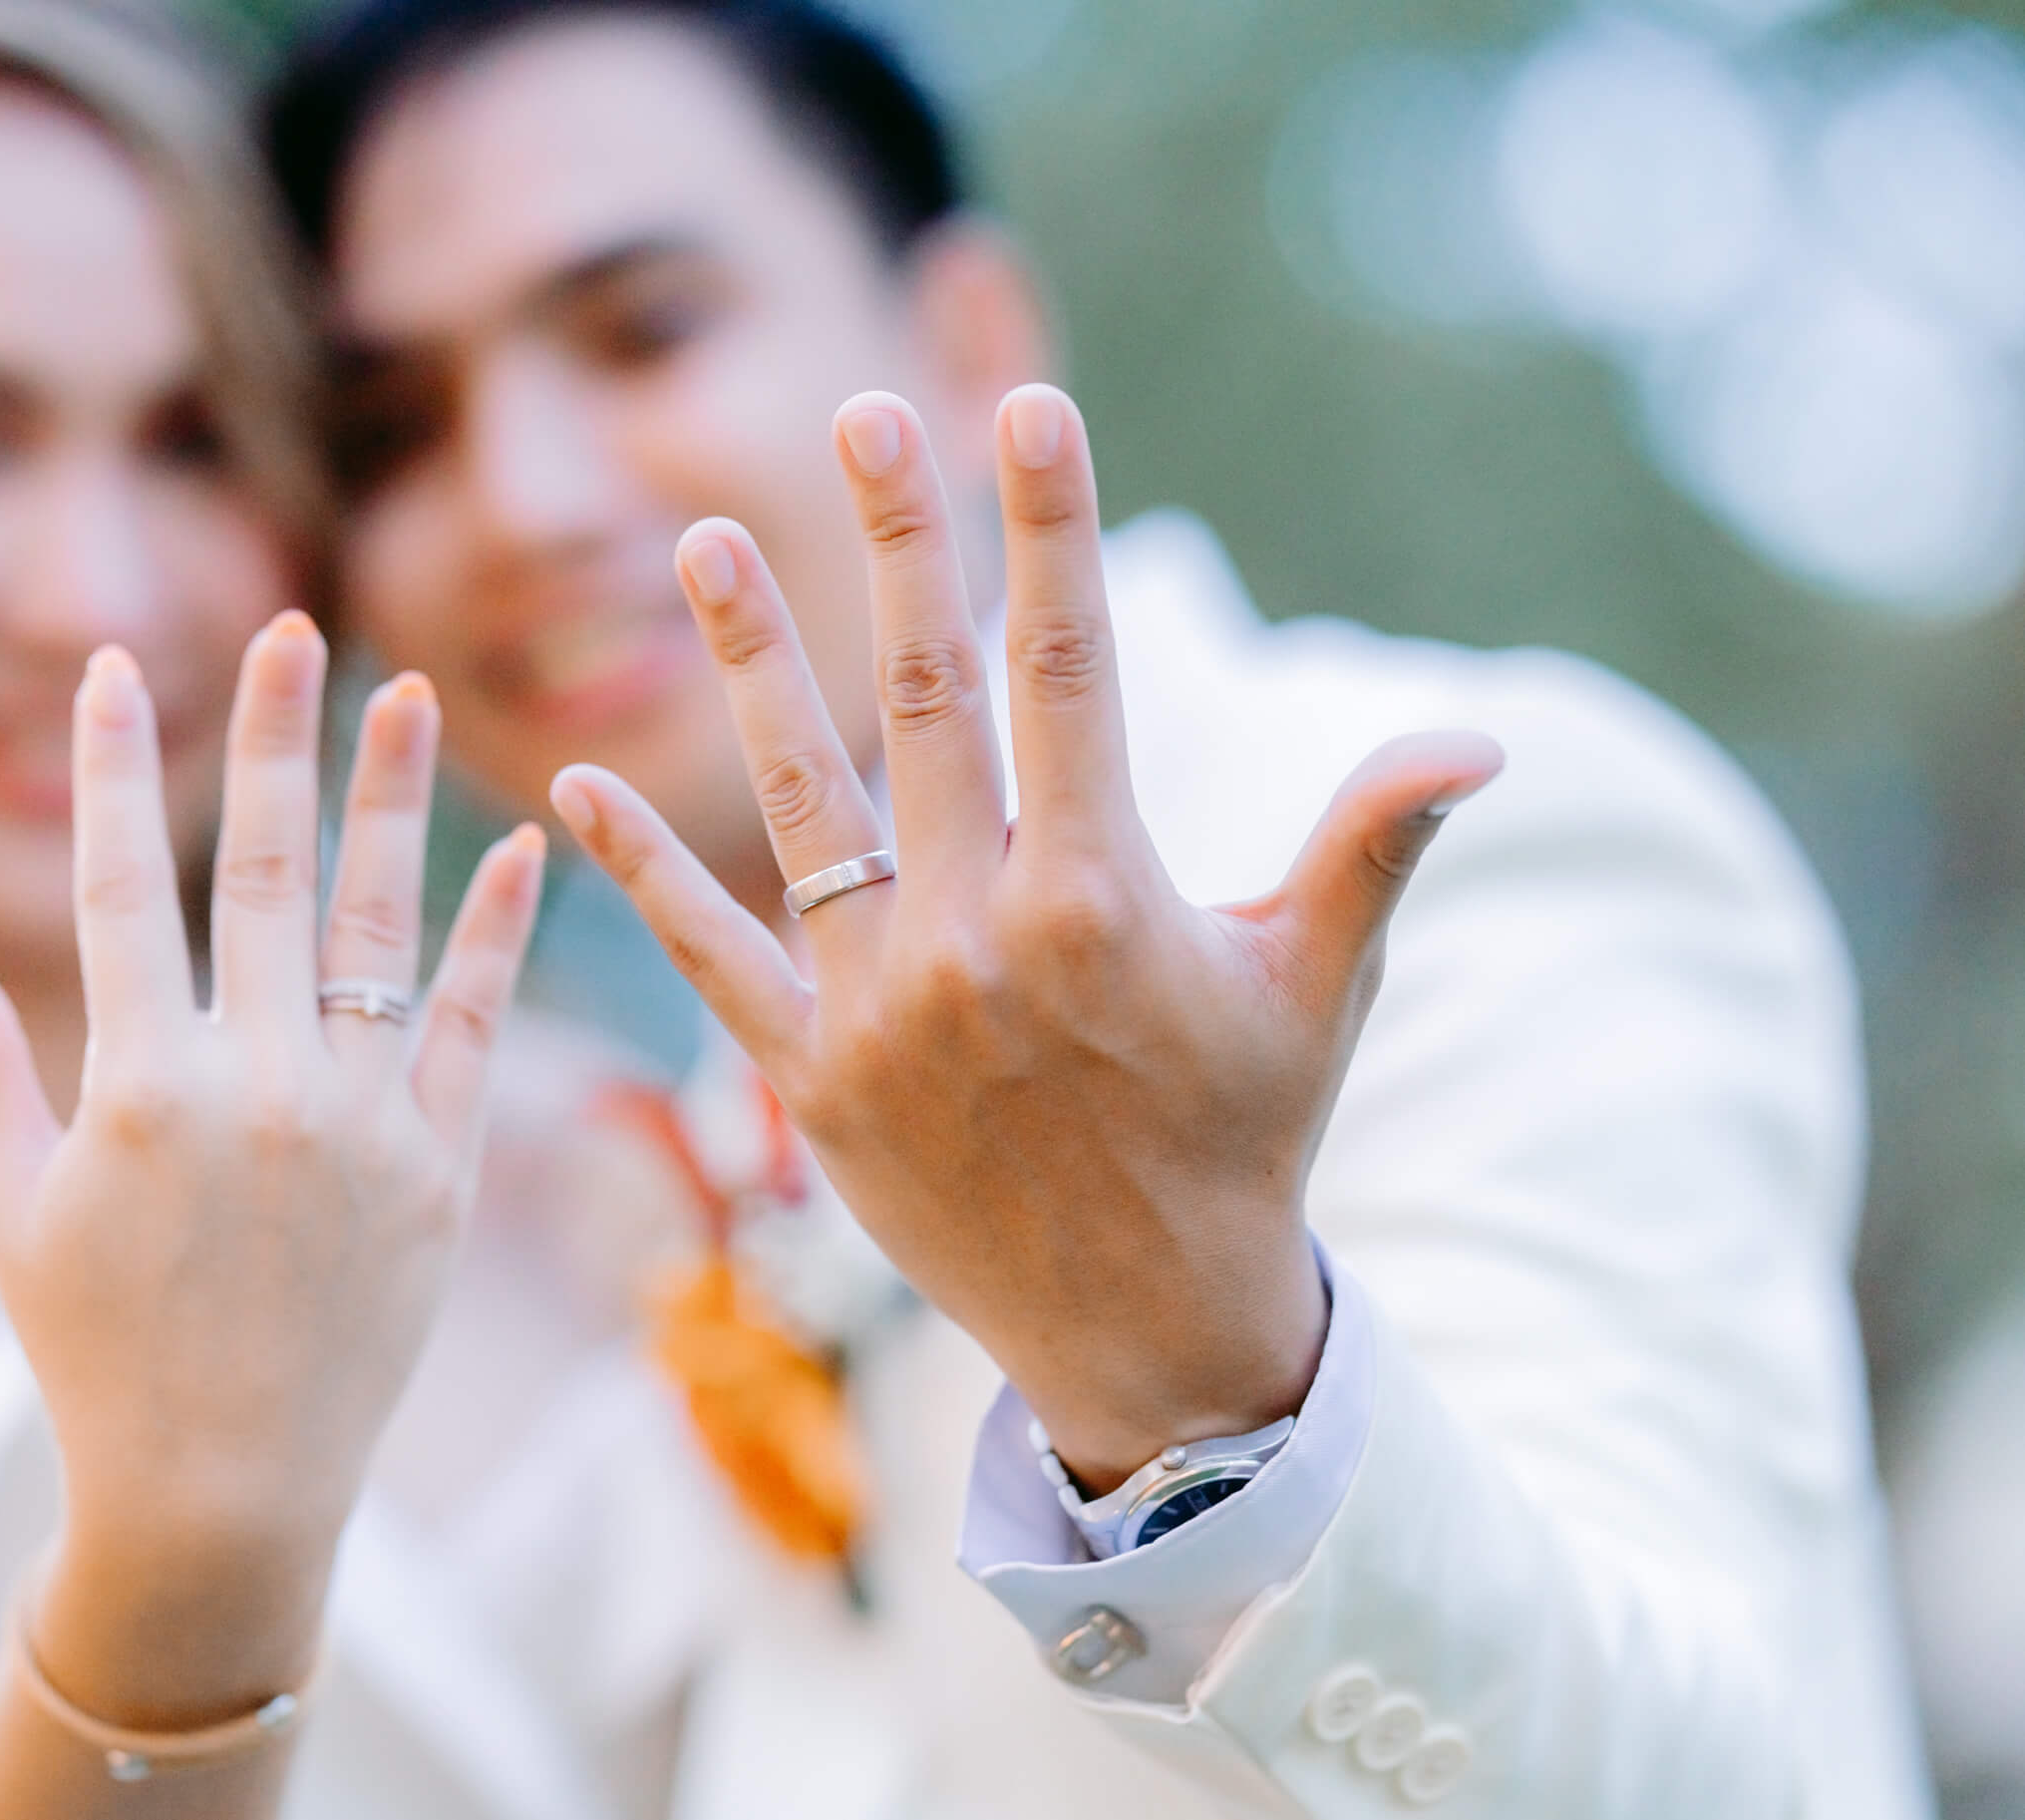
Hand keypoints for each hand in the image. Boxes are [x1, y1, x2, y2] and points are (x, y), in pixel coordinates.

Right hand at [0, 613, 540, 1607]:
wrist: (220, 1491)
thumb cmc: (92, 1347)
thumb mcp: (6, 1201)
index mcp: (131, 1085)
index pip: (119, 883)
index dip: (113, 764)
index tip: (121, 662)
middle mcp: (249, 1087)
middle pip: (258, 873)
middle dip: (271, 737)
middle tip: (295, 629)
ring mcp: (356, 1127)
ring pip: (374, 929)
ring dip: (390, 803)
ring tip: (407, 695)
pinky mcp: (438, 1172)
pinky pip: (470, 1029)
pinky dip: (494, 937)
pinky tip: (518, 847)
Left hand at [548, 386, 1499, 1489]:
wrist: (1148, 1329)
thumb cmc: (1244, 1138)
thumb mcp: (1316, 989)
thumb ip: (1368, 848)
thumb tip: (1477, 740)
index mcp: (1104, 896)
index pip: (1070, 669)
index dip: (1047, 529)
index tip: (1025, 405)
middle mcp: (979, 938)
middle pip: (927, 699)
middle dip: (895, 545)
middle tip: (860, 413)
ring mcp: (882, 1011)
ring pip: (800, 801)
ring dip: (748, 665)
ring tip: (697, 542)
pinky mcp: (810, 1082)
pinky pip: (711, 959)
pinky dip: (644, 876)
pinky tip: (580, 789)